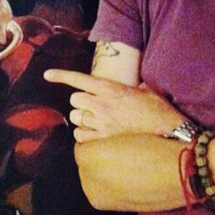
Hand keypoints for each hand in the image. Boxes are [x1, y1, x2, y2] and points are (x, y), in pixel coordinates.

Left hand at [43, 70, 183, 142]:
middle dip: (81, 102)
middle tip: (94, 106)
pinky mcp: (104, 140)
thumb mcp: (146, 90)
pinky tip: (94, 134)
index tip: (47, 74)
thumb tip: (134, 86)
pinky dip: (84, 135)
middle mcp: (102, 104)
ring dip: (82, 119)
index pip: (78, 79)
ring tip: (96, 121)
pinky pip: (81, 137)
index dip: (61, 76)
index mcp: (110, 88)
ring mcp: (101, 123)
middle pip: (74, 100)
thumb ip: (132, 86)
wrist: (168, 131)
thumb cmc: (159, 110)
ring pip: (76, 118)